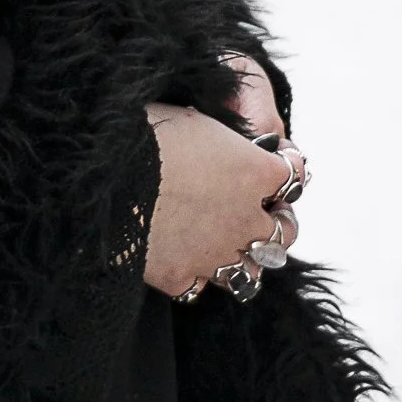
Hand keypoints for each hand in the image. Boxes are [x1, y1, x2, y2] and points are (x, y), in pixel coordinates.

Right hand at [142, 56, 302, 301]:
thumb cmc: (145, 134)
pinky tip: (185, 261)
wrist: (106, 178)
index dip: (288, 165)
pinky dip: (196, 275)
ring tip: (229, 246)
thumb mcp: (191, 115)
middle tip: (265, 212)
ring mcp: (215, 253)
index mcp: (254, 171)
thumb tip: (216, 138)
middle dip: (278, 222)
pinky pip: (200, 286)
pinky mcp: (180, 276)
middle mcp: (244, 218)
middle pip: (285, 231)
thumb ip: (218, 134)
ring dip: (244, 258)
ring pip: (250, 271)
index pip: (294, 173)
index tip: (280, 159)